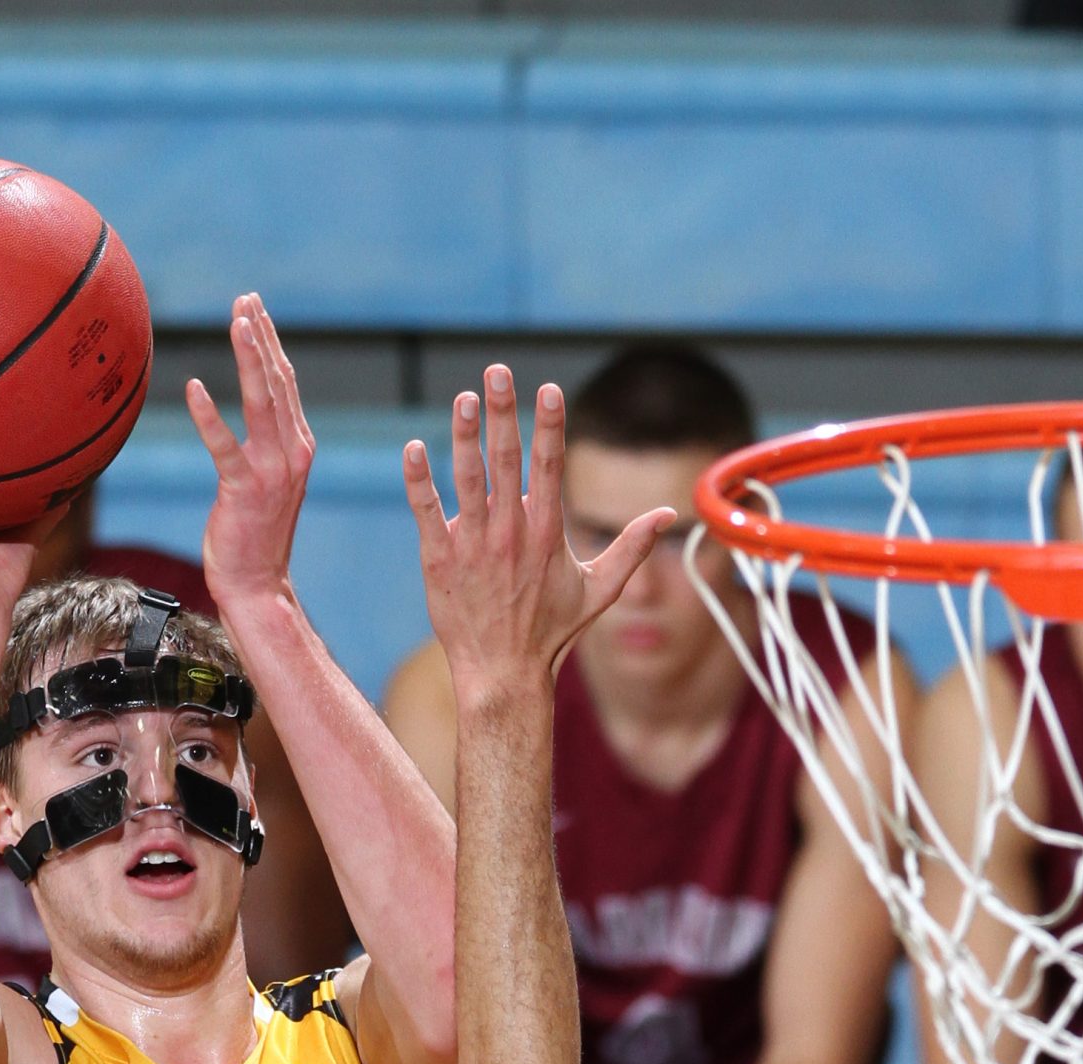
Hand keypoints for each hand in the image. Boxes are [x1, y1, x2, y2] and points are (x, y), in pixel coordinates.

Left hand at [186, 294, 313, 605]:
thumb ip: (264, 444)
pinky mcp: (244, 489)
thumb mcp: (267, 481)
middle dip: (262, 336)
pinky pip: (224, 445)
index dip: (270, 342)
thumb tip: (254, 413)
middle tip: (246, 298)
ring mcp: (272, 471)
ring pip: (262, 402)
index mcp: (300, 446)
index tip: (253, 308)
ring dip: (250, 358)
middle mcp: (294, 452)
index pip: (285, 383)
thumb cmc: (254, 534)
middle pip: (279, 381)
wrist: (258, 584)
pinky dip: (210, 416)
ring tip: (237, 322)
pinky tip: (195, 388)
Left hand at [403, 367, 669, 696]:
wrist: (503, 673)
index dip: (549, 425)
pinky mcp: (439, 561)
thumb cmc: (551, 632)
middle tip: (497, 371)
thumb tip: (669, 514)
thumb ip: (632, 548)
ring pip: (465, 480)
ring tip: (463, 398)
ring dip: (463, 436)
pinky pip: (426, 513)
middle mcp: (510, 534)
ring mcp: (472, 546)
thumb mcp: (600, 591)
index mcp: (547, 533)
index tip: (547, 388)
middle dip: (502, 412)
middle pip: (505, 461)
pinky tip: (413, 449)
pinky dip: (418, 481)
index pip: (550, 467)